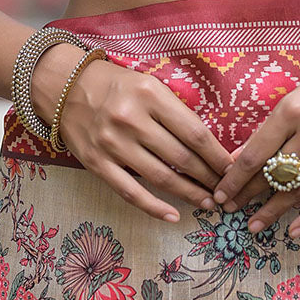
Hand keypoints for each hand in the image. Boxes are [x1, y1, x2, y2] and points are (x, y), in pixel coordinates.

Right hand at [49, 53, 235, 224]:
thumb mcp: (149, 84)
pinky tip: (173, 215)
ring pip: (161, 178)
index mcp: (150, 95)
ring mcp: (113, 144)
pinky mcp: (97, 163)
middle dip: (208, 178)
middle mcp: (132, 119)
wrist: (67, 86)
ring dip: (189, 194)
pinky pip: (131, 192)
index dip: (217, 156)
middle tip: (225, 191)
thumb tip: (208, 146)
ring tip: (207, 202)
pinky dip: (154, 207)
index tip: (232, 169)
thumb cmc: (117, 85)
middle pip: (181, 158)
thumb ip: (174, 111)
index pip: (195, 132)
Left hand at [211, 39, 299, 238]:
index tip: (220, 193)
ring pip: (296, 189)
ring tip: (254, 225)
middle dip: (247, 195)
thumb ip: (272, 127)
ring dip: (272, 211)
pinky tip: (293, 230)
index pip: (255, 154)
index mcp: (292, 110)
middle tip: (229, 210)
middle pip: (272, 174)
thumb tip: (240, 158)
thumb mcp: (299, 95)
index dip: (234, 178)